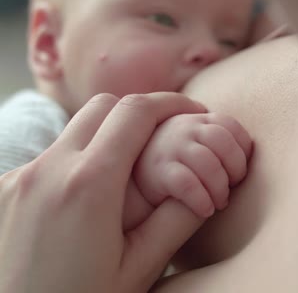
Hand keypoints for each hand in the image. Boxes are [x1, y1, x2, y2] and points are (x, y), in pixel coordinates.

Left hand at [0, 93, 207, 292]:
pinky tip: (91, 196)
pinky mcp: (4, 191)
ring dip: (109, 134)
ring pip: (74, 131)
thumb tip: (202, 185)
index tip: (194, 109)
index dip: (170, 104)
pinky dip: (80, 159)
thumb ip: (175, 220)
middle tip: (169, 129)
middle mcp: (48, 170)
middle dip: (142, 111)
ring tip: (134, 165)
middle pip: (104, 108)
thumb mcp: (139, 269)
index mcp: (89, 186)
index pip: (135, 113)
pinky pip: (51, 158)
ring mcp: (19, 179)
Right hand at [133, 113, 252, 219]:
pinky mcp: (157, 172)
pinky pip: (187, 183)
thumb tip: (250, 154)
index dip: (242, 150)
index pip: (231, 126)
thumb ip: (219, 144)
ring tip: (220, 203)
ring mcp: (170, 148)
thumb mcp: (197, 145)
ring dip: (220, 187)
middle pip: (222, 140)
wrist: (130, 178)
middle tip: (233, 188)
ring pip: (208, 162)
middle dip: (235, 167)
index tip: (239, 172)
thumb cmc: (175, 164)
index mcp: (199, 120)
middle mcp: (184, 128)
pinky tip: (206, 210)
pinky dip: (202, 198)